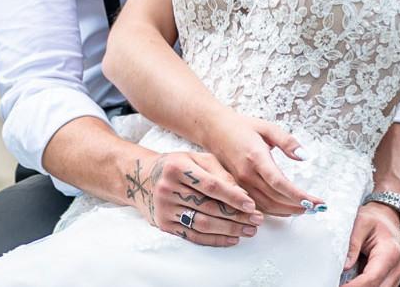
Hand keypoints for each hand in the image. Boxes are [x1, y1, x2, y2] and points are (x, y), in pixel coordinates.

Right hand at [123, 150, 263, 246]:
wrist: (143, 178)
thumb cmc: (177, 166)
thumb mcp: (197, 159)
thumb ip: (219, 172)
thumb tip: (241, 193)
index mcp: (177, 167)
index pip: (211, 185)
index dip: (233, 196)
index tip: (251, 205)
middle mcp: (168, 188)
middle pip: (208, 207)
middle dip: (236, 216)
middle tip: (256, 220)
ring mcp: (164, 208)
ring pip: (202, 224)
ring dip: (229, 230)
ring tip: (248, 230)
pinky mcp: (164, 224)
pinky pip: (193, 236)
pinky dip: (215, 239)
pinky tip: (231, 238)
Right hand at [202, 110, 324, 216]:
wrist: (214, 130)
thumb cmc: (241, 127)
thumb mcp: (267, 127)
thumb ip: (287, 141)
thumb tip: (304, 156)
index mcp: (256, 157)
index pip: (279, 183)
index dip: (298, 195)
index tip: (315, 201)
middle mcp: (247, 173)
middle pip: (275, 198)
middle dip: (298, 206)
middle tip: (315, 207)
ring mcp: (240, 183)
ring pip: (266, 206)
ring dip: (287, 211)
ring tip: (305, 209)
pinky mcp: (237, 188)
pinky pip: (257, 205)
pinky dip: (274, 211)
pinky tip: (286, 209)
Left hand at [342, 202, 399, 286]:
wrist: (387, 219)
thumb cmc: (375, 220)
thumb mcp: (360, 223)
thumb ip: (353, 244)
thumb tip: (345, 266)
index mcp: (389, 252)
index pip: (371, 278)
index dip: (354, 286)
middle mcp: (396, 267)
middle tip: (337, 284)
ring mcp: (395, 275)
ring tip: (343, 282)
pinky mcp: (390, 279)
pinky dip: (363, 286)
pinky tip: (351, 282)